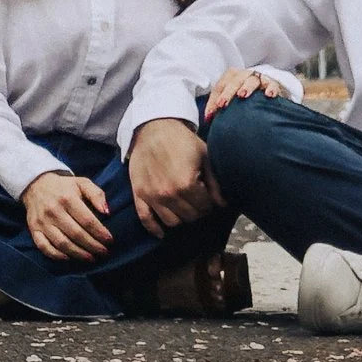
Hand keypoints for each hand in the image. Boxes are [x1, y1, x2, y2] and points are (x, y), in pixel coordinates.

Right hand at [23, 171, 112, 261]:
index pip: (87, 221)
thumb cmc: (64, 187)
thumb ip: (97, 195)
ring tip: (91, 258)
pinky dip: (56, 255)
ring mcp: (42, 221)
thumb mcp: (82, 183)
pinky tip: (69, 258)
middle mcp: (54, 210)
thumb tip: (107, 212)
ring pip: (62, 243)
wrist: (36, 184)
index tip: (109, 241)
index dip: (100, 233)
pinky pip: (44, 247)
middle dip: (93, 246)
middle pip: (76, 234)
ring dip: (78, 254)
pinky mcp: (33, 229)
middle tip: (104, 252)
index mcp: (68, 198)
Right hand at [129, 118, 218, 236]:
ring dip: (181, 217)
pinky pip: (146, 220)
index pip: (205, 207)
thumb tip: (222, 204)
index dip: (210, 202)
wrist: (153, 127)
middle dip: (197, 210)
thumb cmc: (182, 140)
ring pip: (172, 222)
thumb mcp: (205, 156)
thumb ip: (215, 183)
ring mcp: (152, 196)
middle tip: (198, 199)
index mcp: (187, 184)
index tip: (208, 196)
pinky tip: (161, 233)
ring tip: (184, 206)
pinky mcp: (139, 194)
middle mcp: (169, 194)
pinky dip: (154, 229)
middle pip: (190, 217)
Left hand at [202, 67, 288, 121]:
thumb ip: (218, 107)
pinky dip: (271, 88)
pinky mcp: (273, 83)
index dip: (214, 99)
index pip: (221, 85)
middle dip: (227, 92)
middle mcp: (245, 75)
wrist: (267, 96)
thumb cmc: (245, 99)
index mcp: (232, 78)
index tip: (210, 114)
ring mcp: (259, 78)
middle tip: (222, 104)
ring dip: (246, 87)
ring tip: (242, 95)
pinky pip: (272, 84)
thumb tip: (207, 119)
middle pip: (235, 80)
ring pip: (252, 79)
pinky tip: (268, 95)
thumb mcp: (231, 101)